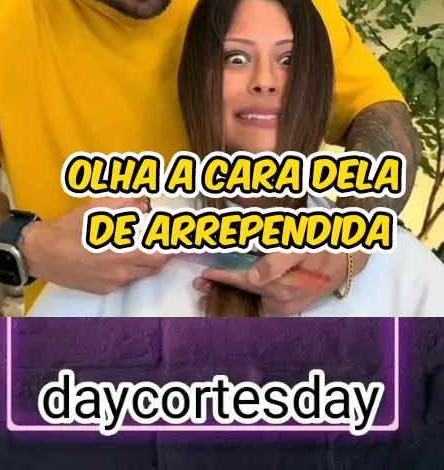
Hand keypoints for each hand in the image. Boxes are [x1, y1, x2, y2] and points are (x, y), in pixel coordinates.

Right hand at [20, 197, 170, 294]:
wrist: (40, 253)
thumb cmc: (68, 228)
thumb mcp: (96, 207)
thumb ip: (124, 204)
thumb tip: (143, 205)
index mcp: (122, 254)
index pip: (161, 256)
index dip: (172, 245)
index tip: (176, 235)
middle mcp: (120, 273)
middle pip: (155, 267)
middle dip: (161, 252)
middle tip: (159, 237)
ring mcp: (111, 284)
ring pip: (140, 274)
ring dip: (146, 260)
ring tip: (138, 243)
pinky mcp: (102, 290)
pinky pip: (124, 279)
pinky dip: (129, 267)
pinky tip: (117, 254)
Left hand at [193, 250, 368, 315]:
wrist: (351, 250)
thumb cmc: (324, 244)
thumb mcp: (303, 245)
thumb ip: (278, 262)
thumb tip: (254, 278)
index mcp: (283, 292)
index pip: (243, 284)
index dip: (221, 279)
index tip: (203, 276)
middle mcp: (283, 304)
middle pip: (245, 299)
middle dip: (221, 293)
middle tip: (197, 288)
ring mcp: (287, 305)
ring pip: (251, 302)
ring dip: (231, 296)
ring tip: (208, 290)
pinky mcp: (291, 303)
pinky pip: (262, 303)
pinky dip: (245, 297)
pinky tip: (235, 289)